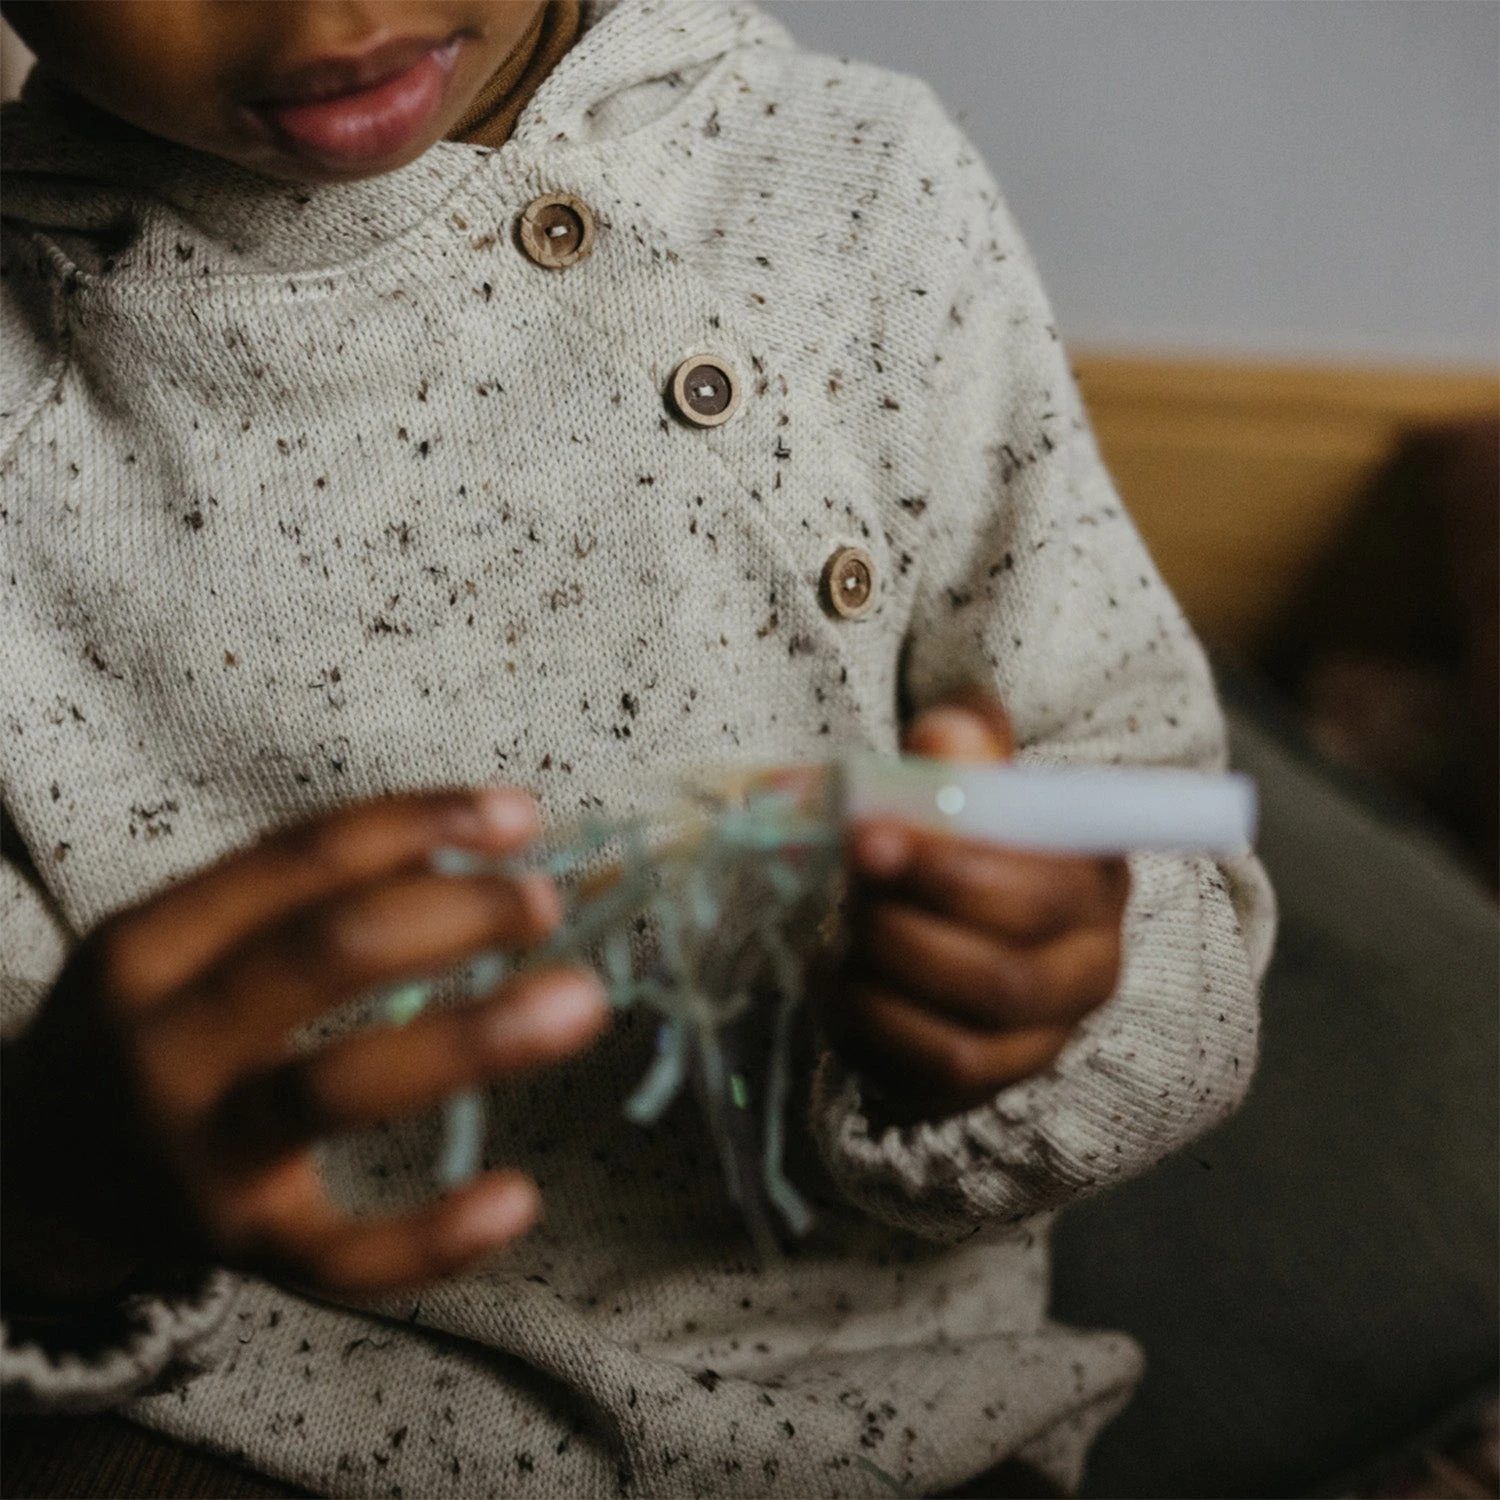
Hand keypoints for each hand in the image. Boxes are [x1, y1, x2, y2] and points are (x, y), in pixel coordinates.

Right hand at [1, 789, 606, 1305]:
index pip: (298, 860)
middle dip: (453, 917)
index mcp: (151, 945)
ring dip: (472, 1037)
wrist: (35, 1175)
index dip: (419, 824)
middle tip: (548, 903)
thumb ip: (300, 896)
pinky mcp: (237, 1248)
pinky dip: (431, 1238)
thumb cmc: (152, 1030)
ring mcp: (198, 1153)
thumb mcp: (186, 945)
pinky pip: (338, 1257)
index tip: (520, 816)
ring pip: (338, 1088)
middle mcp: (162, 1044)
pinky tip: (519, 1200)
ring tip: (580, 1002)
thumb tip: (470, 840)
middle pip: (322, 957)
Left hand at [828, 692, 1128, 1121]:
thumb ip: (962, 749)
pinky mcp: (990, 1079)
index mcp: (1096, 878)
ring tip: (842, 929)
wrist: (938, 911)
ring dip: (883, 979)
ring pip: (966, 1034)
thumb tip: (945, 737)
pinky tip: (839, 973)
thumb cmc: (961, 835)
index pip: (1043, 891)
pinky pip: (929, 1070)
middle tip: (846, 887)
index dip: (952, 871)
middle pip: (1005, 977)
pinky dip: (869, 1022)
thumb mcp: (966, 776)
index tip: (872, 837)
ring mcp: (1045, 1036)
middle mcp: (1091, 966)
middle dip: (902, 928)